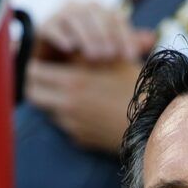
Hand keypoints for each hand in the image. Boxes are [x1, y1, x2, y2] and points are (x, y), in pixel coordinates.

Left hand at [24, 60, 143, 152]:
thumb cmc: (135, 85)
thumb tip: (62, 48)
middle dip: (36, 84)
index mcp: (72, 81)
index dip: (34, 65)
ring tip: (68, 91)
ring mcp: (71, 125)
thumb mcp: (108, 59)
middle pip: (33, 94)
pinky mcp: (80, 139)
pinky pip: (65, 124)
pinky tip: (85, 108)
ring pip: (48, 110)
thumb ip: (82, 53)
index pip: (32, 72)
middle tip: (44, 77)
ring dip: (52, 101)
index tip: (40, 61)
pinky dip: (69, 116)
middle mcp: (66, 106)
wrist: (154, 121)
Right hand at [33, 1, 153, 64]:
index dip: (125, 36)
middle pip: (96, 16)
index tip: (131, 57)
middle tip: (111, 56)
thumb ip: (127, 43)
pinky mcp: (44, 25)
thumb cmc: (85, 57)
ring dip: (85, 36)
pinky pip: (53, 26)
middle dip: (105, 36)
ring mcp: (62, 14)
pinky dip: (60, 35)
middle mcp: (82, 9)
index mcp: (100, 13)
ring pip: (75, 19)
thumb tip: (151, 38)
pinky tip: (69, 48)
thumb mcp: (107, 51)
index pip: (116, 19)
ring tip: (94, 56)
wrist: (51, 61)